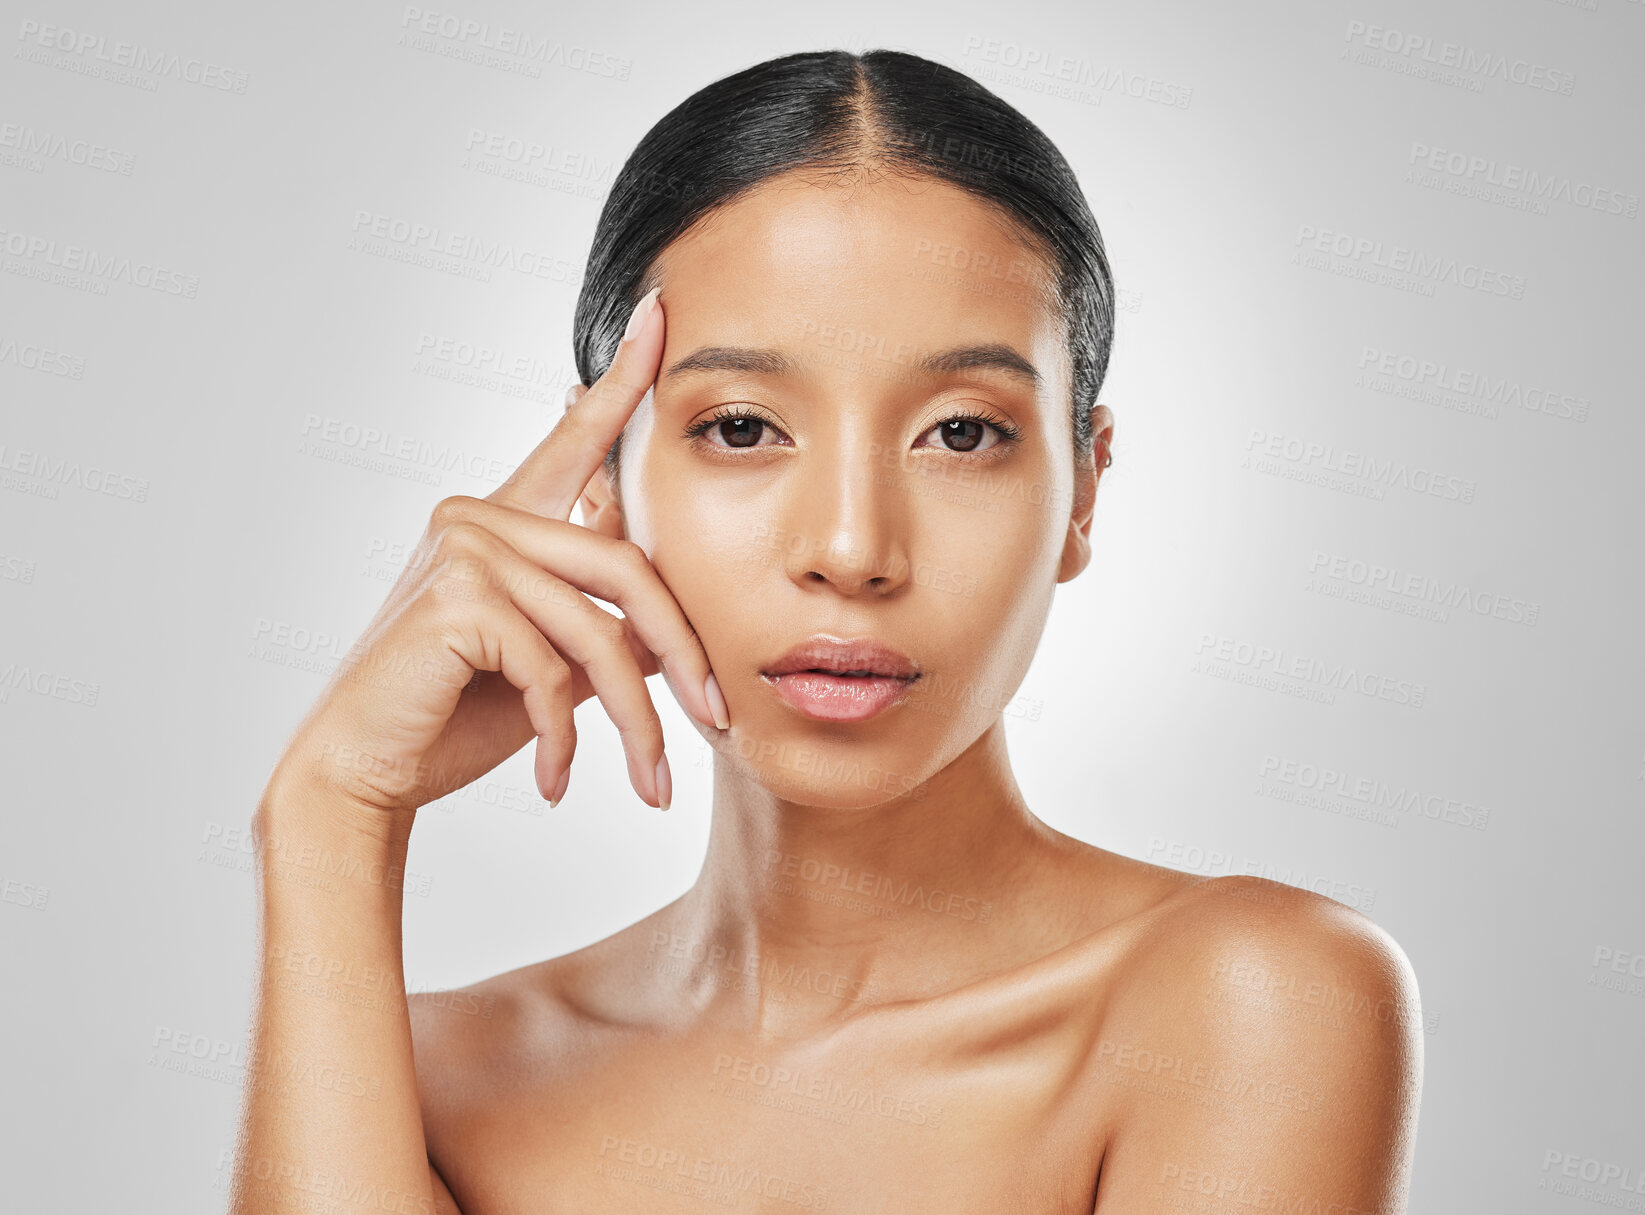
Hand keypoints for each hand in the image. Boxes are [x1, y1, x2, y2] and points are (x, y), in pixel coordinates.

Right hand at [265, 286, 726, 823]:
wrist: (366, 771)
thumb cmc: (455, 714)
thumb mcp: (551, 662)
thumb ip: (604, 621)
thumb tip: (681, 625)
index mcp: (504, 519)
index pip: (576, 440)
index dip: (624, 381)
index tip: (661, 314)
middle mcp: (480, 515)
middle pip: (628, 568)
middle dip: (686, 654)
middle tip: (720, 720)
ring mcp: (465, 549)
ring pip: (601, 630)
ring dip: (636, 720)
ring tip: (650, 783)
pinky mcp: (457, 598)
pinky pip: (556, 666)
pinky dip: (566, 736)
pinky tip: (553, 781)